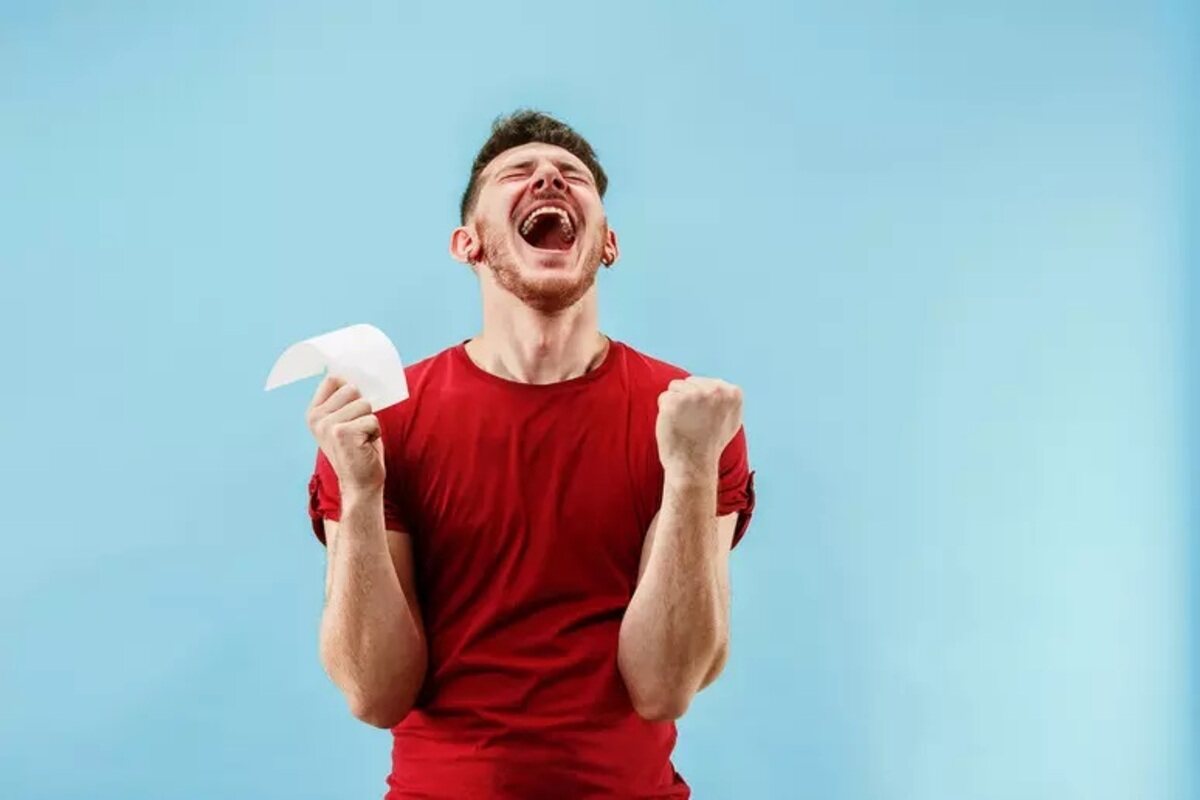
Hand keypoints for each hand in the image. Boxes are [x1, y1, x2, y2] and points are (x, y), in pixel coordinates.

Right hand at [306, 375, 384, 495]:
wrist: (360, 484)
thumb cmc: (358, 450)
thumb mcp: (345, 422)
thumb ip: (345, 400)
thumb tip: (357, 374)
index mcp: (314, 412)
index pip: (334, 379)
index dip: (350, 389)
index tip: (353, 406)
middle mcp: (316, 418)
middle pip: (352, 389)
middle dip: (363, 408)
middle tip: (357, 430)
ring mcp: (328, 425)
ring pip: (365, 404)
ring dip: (370, 422)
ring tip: (361, 439)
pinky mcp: (343, 433)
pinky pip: (372, 420)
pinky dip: (375, 433)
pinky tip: (364, 446)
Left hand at [655, 377, 743, 478]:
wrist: (694, 466)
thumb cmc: (710, 446)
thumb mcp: (731, 420)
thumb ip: (727, 401)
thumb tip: (725, 387)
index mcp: (733, 393)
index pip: (706, 383)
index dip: (702, 403)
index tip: (707, 420)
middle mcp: (716, 391)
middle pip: (690, 382)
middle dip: (688, 401)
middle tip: (695, 424)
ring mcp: (695, 395)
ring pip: (676, 387)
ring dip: (676, 405)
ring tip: (686, 425)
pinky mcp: (675, 402)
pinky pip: (664, 398)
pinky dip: (665, 412)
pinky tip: (675, 426)